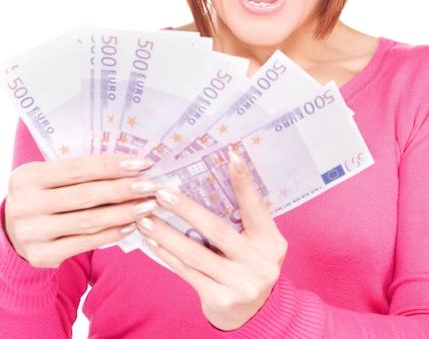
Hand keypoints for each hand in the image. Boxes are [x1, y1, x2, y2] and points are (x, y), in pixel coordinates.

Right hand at [5, 154, 157, 267]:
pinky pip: (85, 242)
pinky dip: (111, 234)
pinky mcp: (42, 255)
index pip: (78, 169)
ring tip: (148, 206)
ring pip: (89, 220)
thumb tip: (129, 164)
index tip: (141, 163)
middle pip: (86, 195)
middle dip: (123, 189)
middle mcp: (26, 205)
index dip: (111, 166)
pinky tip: (131, 225)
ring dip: (124, 212)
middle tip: (151, 186)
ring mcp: (33, 233)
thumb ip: (80, 171)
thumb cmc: (43, 195)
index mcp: (28, 177)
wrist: (15, 230)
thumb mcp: (48, 176)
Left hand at [136, 151, 286, 329]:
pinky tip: (151, 242)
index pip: (256, 208)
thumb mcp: (257, 241)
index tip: (231, 156)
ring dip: (167, 234)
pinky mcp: (220, 301)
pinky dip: (168, 256)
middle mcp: (261, 263)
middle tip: (161, 192)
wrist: (255, 313)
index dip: (244, 183)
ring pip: (196, 254)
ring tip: (145, 217)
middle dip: (186, 209)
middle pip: (218, 231)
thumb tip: (212, 178)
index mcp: (271, 242)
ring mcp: (241, 285)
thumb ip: (242, 219)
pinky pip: (188, 273)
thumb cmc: (249, 264)